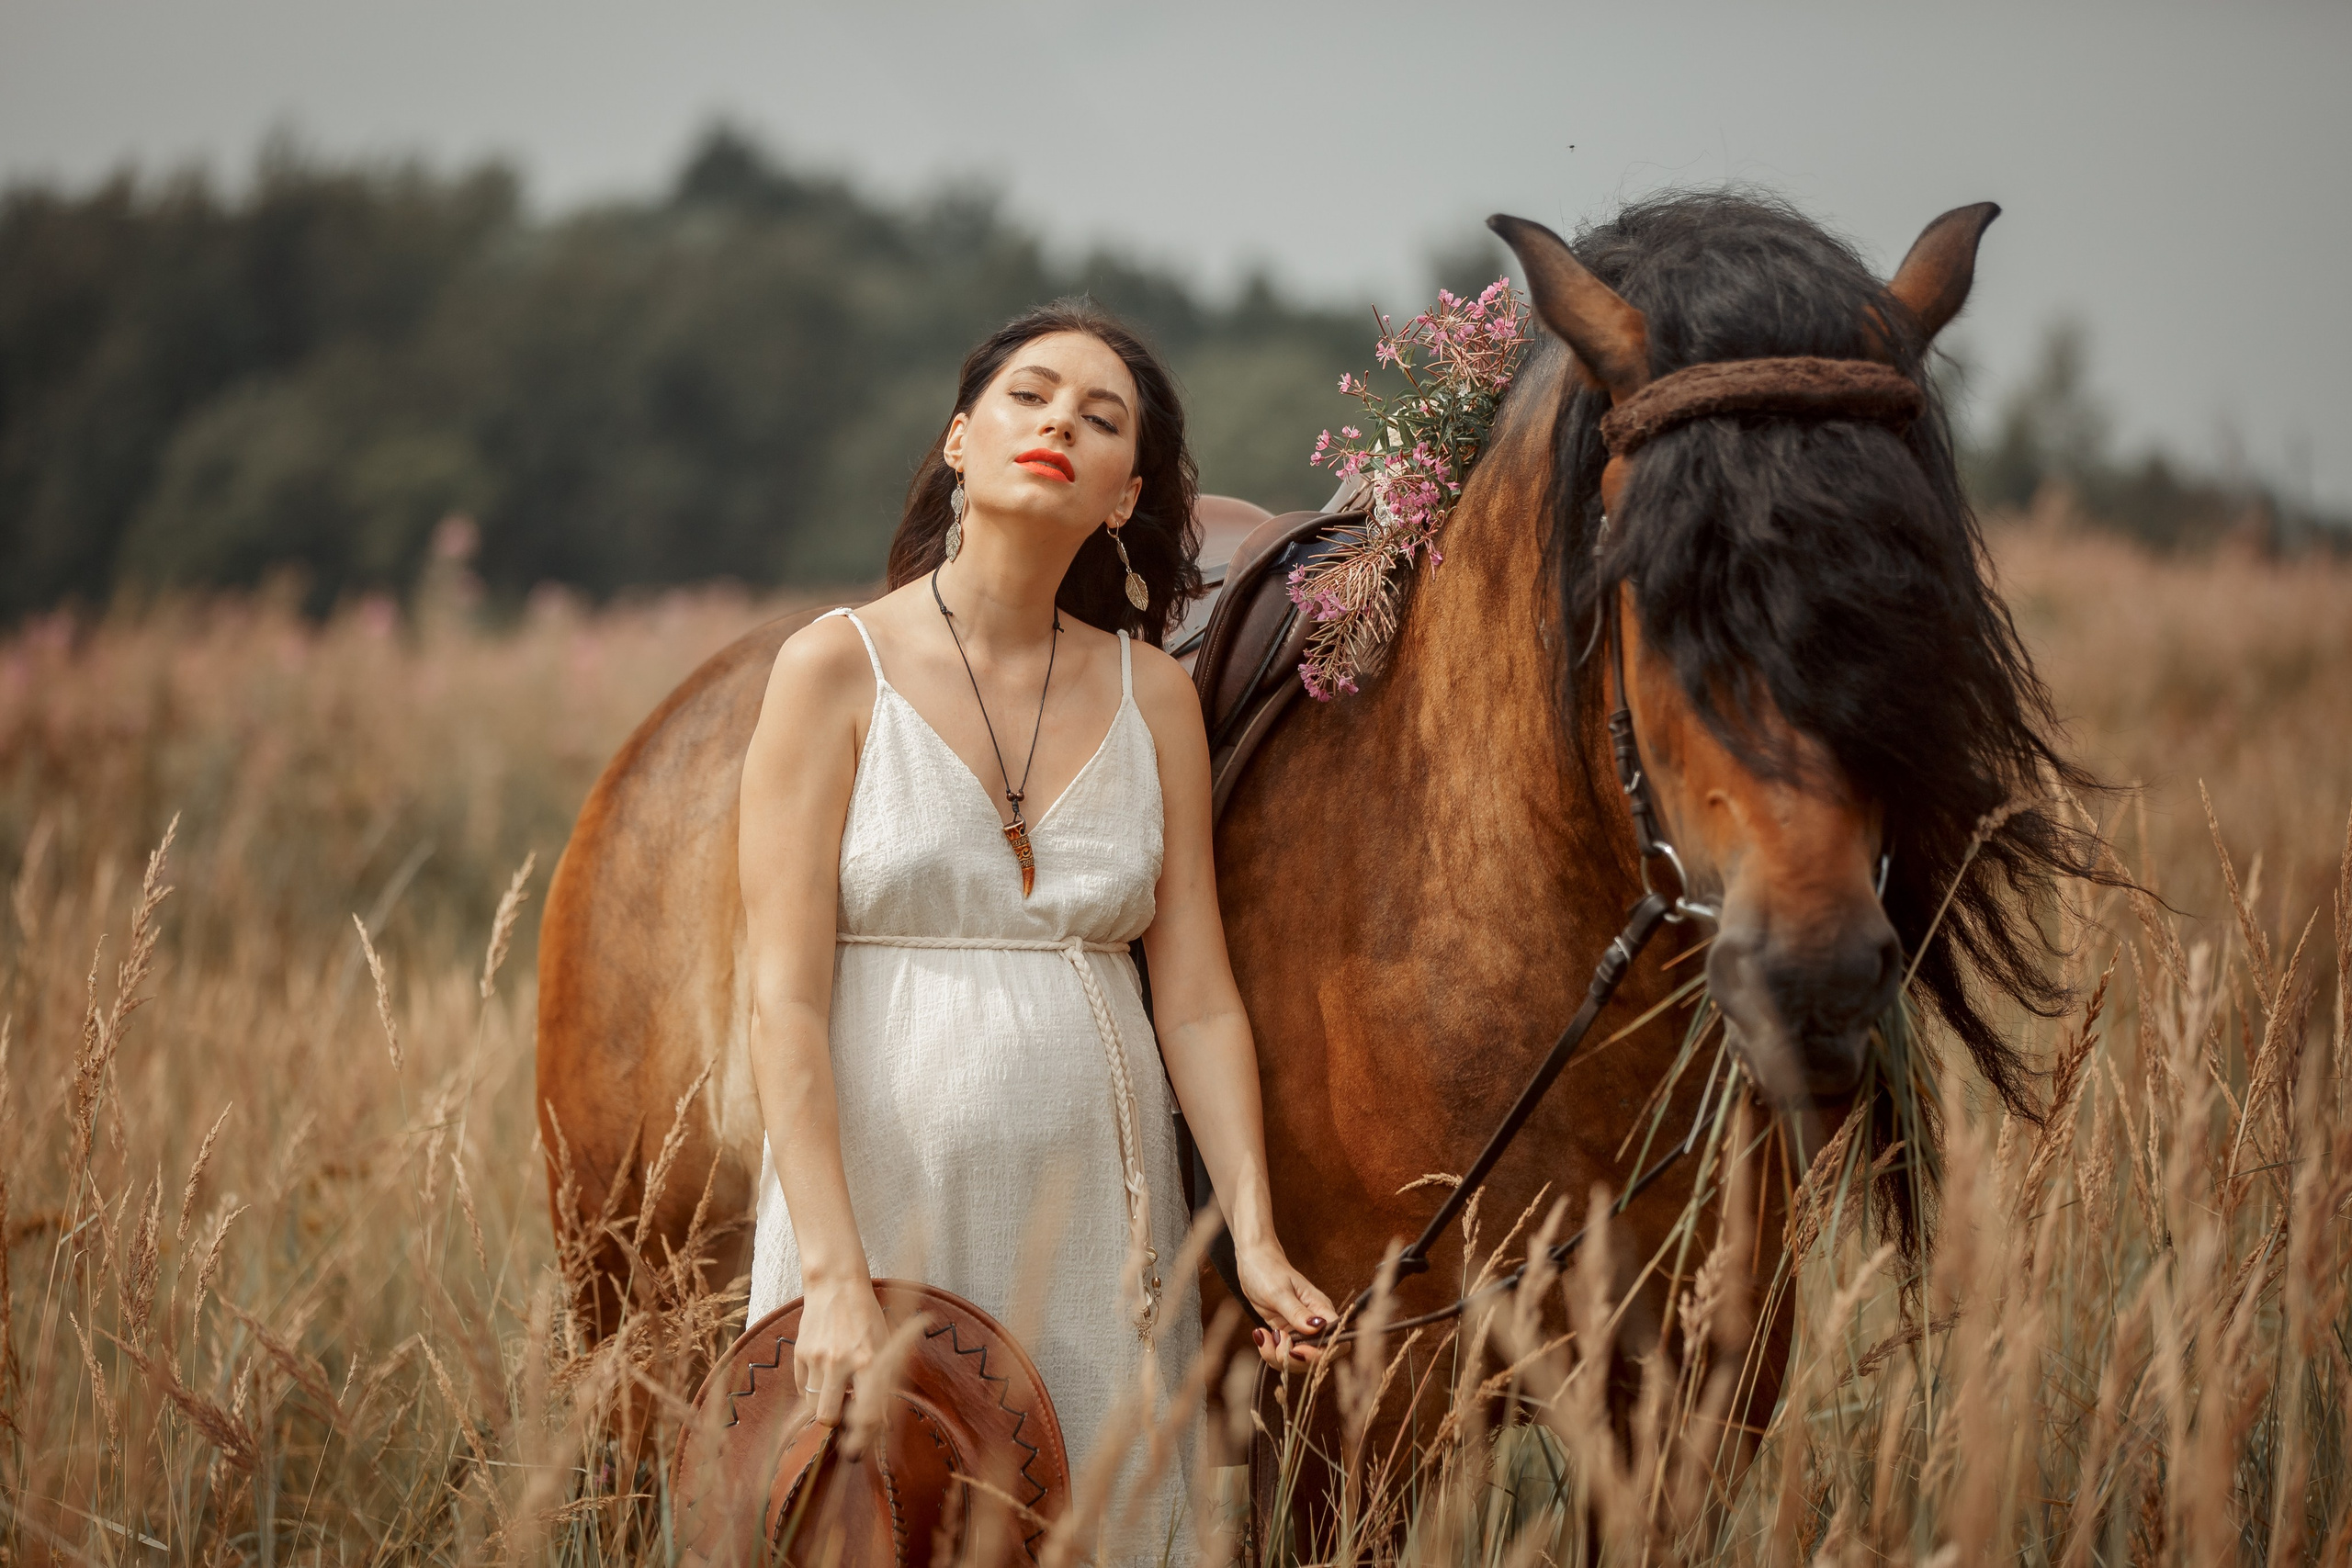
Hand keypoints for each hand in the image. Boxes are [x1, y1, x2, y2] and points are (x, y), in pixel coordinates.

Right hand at [794, 1275, 888, 1425]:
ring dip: (823, 1403)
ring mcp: (815, 1358)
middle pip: (827, 1418)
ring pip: (811, 1405)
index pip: (864, 1414)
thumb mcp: (884, 1347)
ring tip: (834, 1387)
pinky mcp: (799, 1353)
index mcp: (868, 1362)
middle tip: (843, 1412)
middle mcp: (839, 1362)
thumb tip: (881, 1426)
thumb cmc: (867, 1318)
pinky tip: (822, 1371)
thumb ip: (882, 1384)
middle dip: (835, 1421)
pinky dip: (810, 1388)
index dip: (862, 1437)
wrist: (837, 1285)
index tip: (858, 1447)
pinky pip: (800, 1388)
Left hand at [1234, 1238, 1338, 1369]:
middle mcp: (1314, 1323)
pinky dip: (1271, 1352)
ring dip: (1279, 1357)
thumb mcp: (1279, 1291)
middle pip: (1318, 1357)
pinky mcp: (1287, 1332)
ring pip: (1299, 1359)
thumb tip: (1317, 1329)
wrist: (1252, 1262)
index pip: (1337, 1340)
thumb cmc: (1267, 1270)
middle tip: (1276, 1343)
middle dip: (1296, 1359)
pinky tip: (1262, 1335)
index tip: (1297, 1349)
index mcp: (1320, 1309)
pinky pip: (1284, 1353)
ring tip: (1265, 1336)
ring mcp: (1300, 1329)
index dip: (1321, 1353)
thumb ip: (1297, 1312)